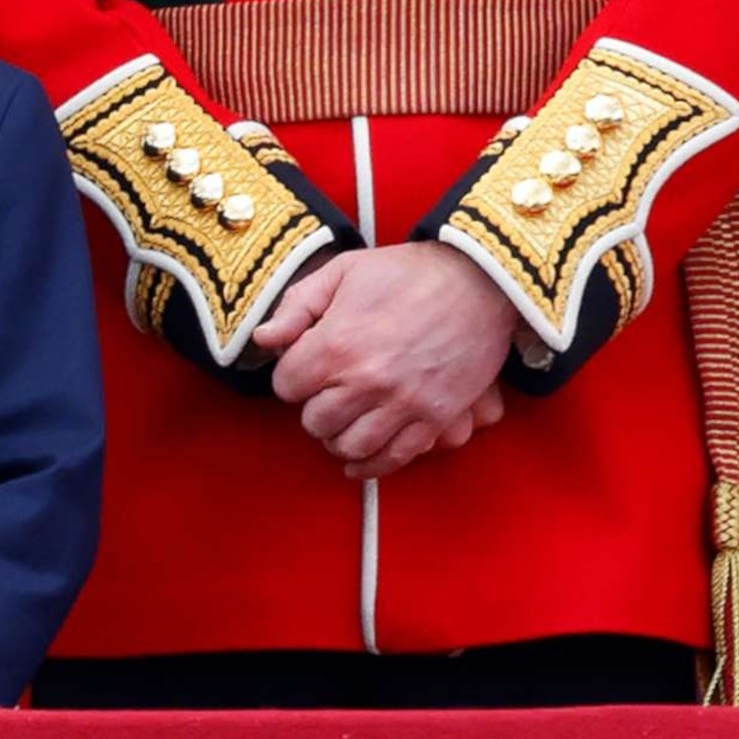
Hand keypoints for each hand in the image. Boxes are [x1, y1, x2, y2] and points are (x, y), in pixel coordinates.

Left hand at [255, 242, 515, 478]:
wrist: (476, 282)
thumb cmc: (404, 273)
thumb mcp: (341, 272)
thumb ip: (296, 307)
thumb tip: (263, 339)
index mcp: (336, 344)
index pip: (287, 386)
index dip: (290, 377)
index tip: (302, 369)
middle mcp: (366, 381)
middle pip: (315, 422)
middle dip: (312, 409)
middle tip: (323, 396)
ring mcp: (403, 404)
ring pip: (350, 446)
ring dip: (338, 439)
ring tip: (341, 424)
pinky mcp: (435, 418)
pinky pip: (395, 458)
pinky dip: (372, 465)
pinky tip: (359, 462)